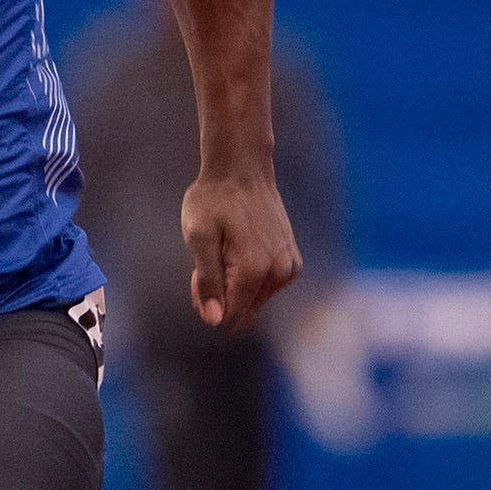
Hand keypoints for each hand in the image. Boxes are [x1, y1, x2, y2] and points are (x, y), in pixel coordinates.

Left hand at [181, 168, 301, 328]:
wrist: (242, 169)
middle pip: (242, 310)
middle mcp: (279, 273)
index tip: (198, 271)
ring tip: (225, 250)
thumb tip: (214, 320)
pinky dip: (250, 277)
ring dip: (234, 285)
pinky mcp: (292, 263)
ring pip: (253, 301)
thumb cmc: (214, 199)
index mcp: (255, 270)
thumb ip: (207, 281)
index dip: (206, 300)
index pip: (227, 315)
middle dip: (220, 294)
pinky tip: (240, 250)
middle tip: (211, 257)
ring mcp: (289, 268)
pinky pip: (266, 288)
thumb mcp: (199, 237)